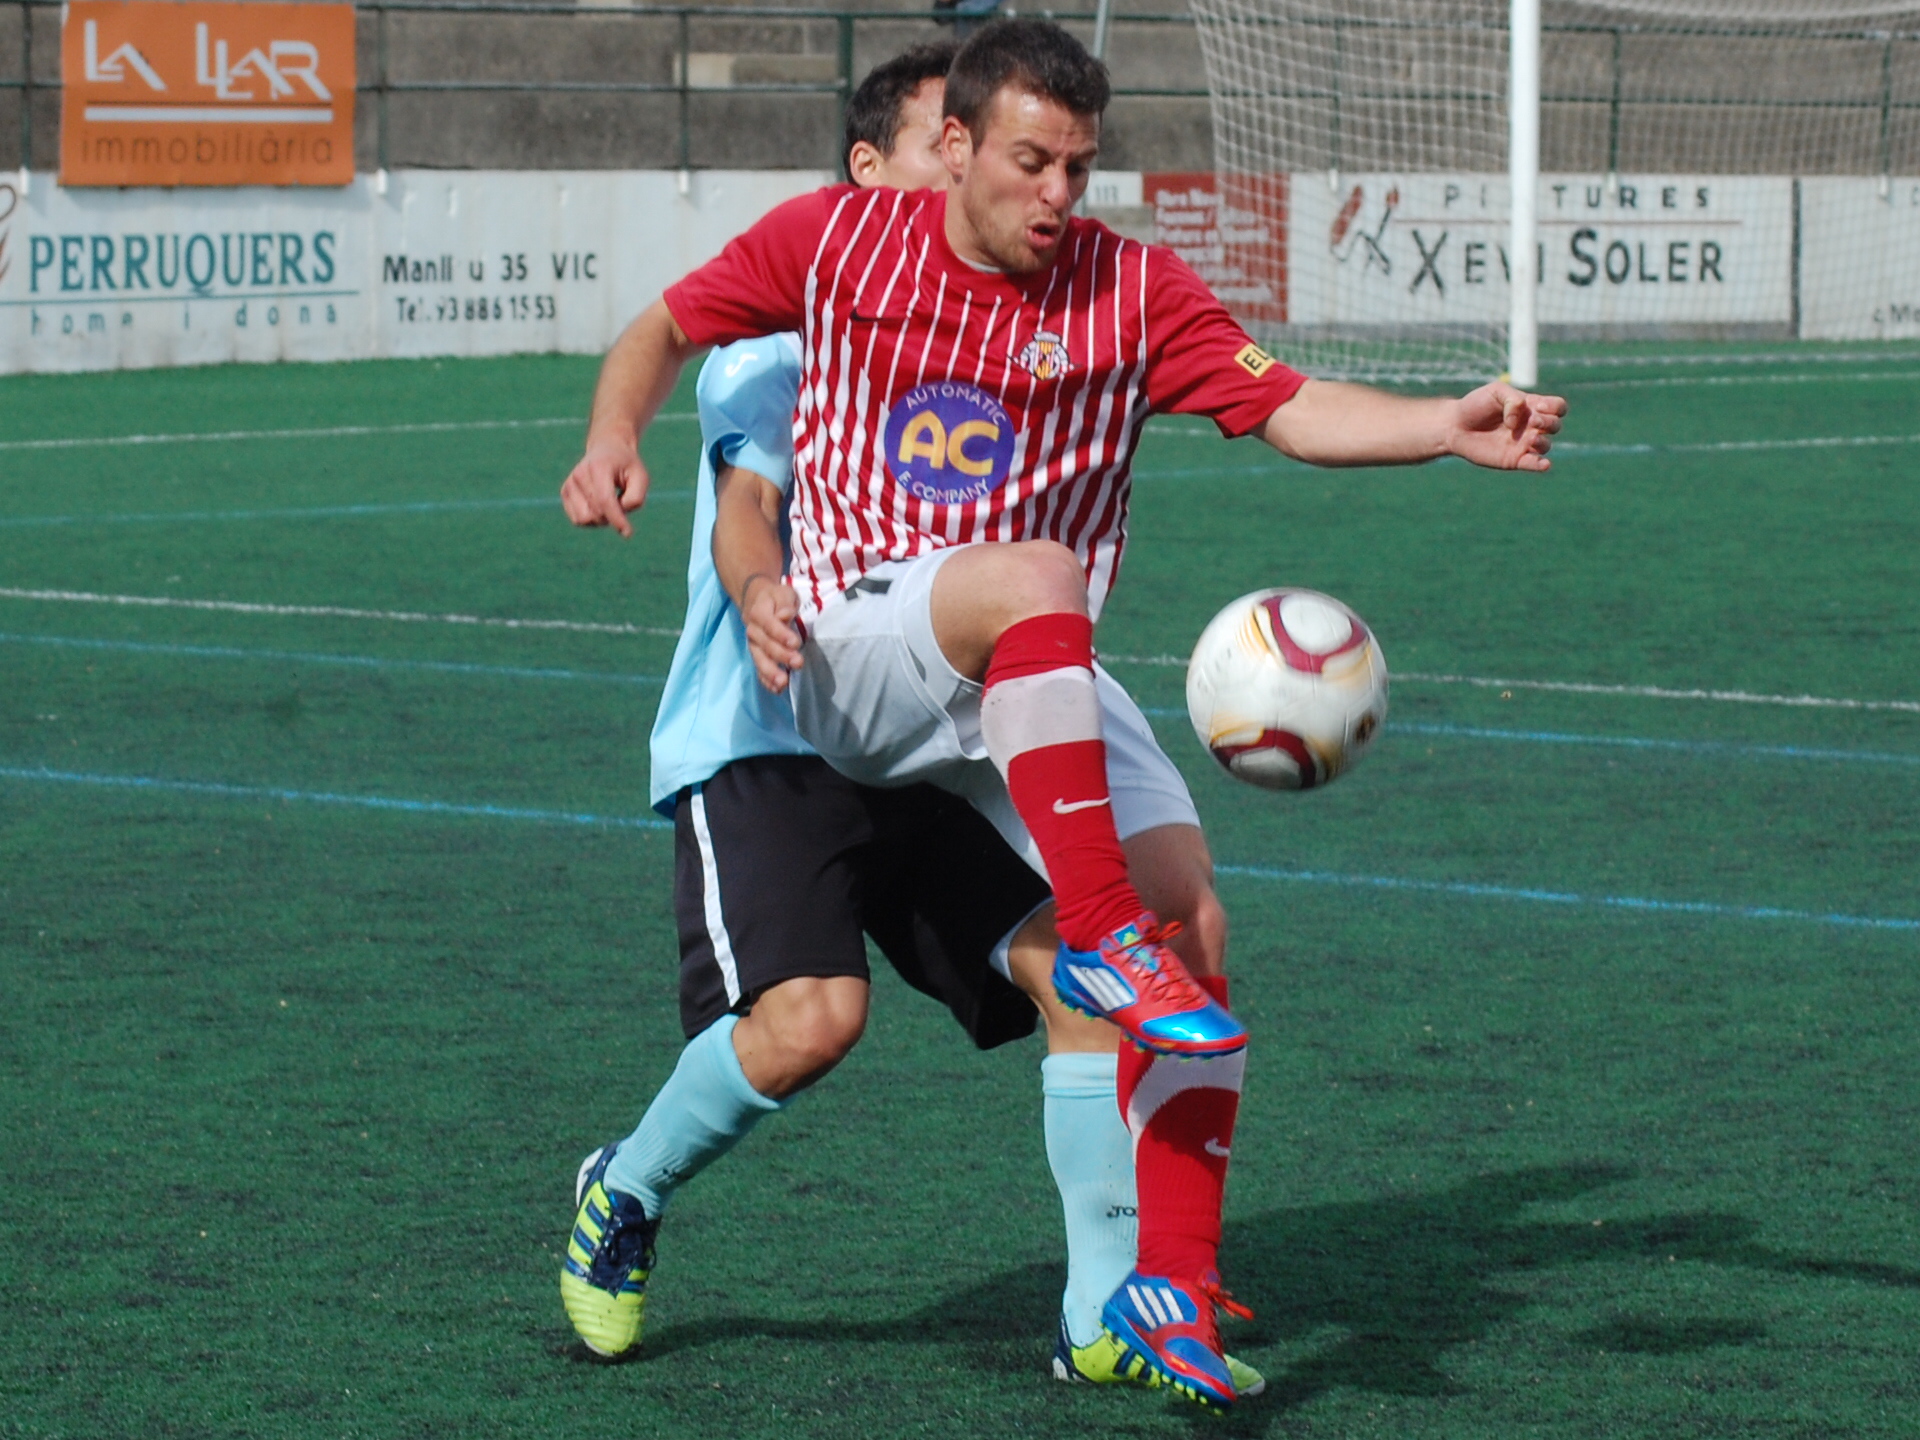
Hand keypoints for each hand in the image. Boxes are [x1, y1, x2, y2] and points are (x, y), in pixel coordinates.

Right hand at [560, 435, 650, 536]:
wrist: (608, 448)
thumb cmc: (627, 465)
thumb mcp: (641, 477)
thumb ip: (635, 498)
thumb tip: (619, 515)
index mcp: (598, 467)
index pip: (604, 500)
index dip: (616, 519)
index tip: (628, 533)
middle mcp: (579, 474)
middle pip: (596, 512)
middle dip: (612, 517)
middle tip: (622, 503)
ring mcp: (570, 483)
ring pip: (584, 519)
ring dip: (600, 520)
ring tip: (610, 505)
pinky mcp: (565, 492)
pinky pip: (577, 520)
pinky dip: (591, 519)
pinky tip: (599, 507)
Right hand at [741, 574, 802, 693]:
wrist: (756, 601)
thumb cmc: (775, 598)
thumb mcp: (783, 593)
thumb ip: (785, 603)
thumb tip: (785, 615)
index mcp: (759, 613)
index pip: (770, 625)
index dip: (782, 634)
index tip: (795, 642)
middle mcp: (753, 631)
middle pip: (766, 645)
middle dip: (782, 656)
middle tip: (798, 663)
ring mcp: (753, 646)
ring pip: (760, 660)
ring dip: (771, 673)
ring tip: (783, 683)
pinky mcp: (757, 656)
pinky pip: (759, 670)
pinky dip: (767, 681)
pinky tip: (777, 690)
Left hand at [1447, 381, 1566, 471]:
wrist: (1454, 426)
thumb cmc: (1475, 405)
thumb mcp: (1496, 392)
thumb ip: (1513, 399)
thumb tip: (1520, 421)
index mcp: (1530, 407)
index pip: (1557, 407)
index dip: (1554, 407)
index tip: (1537, 406)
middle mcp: (1530, 426)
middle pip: (1555, 425)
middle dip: (1548, 422)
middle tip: (1532, 421)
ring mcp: (1523, 444)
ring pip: (1546, 445)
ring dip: (1542, 441)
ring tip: (1529, 439)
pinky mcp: (1514, 460)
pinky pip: (1534, 464)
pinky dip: (1542, 465)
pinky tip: (1543, 464)